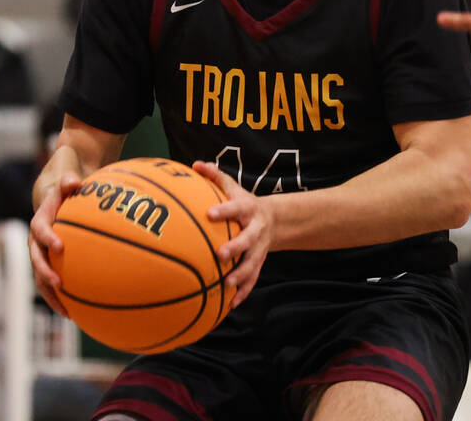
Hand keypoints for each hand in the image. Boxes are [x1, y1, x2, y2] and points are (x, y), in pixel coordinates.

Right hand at [29, 172, 82, 316]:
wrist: (54, 198)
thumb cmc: (65, 190)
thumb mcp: (66, 181)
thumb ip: (69, 181)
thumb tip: (74, 181)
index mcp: (40, 221)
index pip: (40, 230)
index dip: (48, 238)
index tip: (60, 246)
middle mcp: (37, 241)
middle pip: (36, 260)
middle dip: (45, 273)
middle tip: (59, 283)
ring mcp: (43, 254)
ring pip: (41, 278)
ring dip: (52, 294)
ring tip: (67, 311)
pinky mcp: (51, 263)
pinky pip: (53, 282)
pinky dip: (63, 297)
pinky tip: (77, 312)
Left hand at [194, 161, 273, 307]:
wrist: (275, 220)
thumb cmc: (244, 204)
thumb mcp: (234, 188)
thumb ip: (216, 177)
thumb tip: (195, 164)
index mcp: (248, 209)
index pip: (236, 208)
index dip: (224, 211)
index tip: (210, 214)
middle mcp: (256, 230)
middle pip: (248, 239)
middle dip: (236, 247)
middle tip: (220, 254)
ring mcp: (259, 248)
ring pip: (252, 263)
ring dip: (241, 275)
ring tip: (227, 285)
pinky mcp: (259, 263)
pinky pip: (252, 280)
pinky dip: (243, 292)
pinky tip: (230, 305)